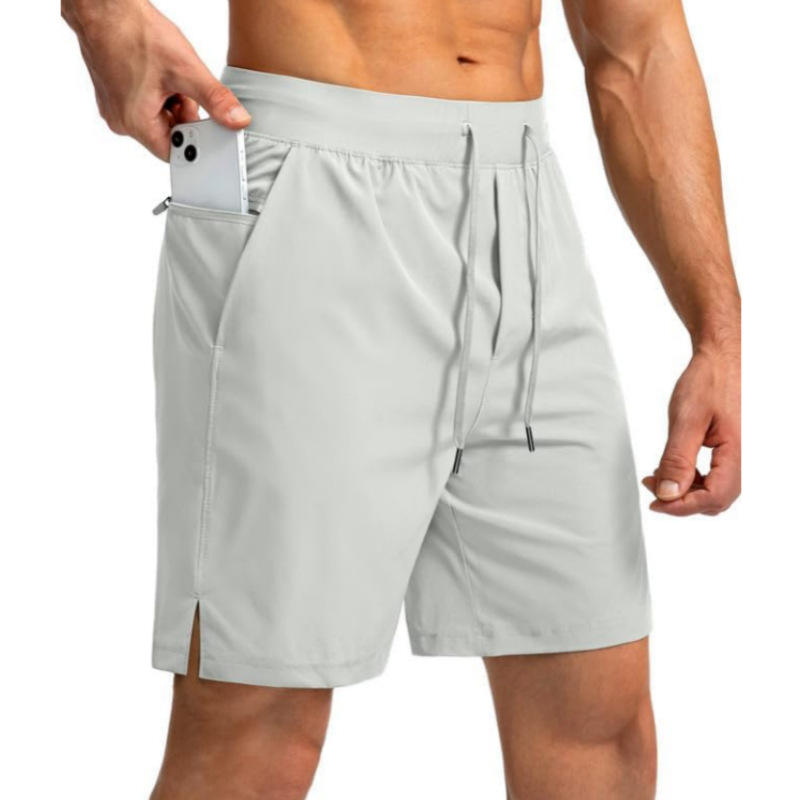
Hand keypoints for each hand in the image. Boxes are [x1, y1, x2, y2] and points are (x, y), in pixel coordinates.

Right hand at [63, 0, 250, 158]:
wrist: (103, 6)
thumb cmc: (133, 32)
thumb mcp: (186, 70)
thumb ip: (215, 100)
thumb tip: (237, 120)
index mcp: (136, 123)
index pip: (175, 152)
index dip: (195, 142)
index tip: (208, 127)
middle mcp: (122, 121)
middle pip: (168, 134)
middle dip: (184, 114)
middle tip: (185, 90)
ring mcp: (116, 107)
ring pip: (159, 117)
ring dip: (173, 101)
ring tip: (169, 76)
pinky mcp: (115, 94)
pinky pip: (146, 104)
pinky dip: (160, 92)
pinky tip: (158, 72)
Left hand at [642, 344, 740, 515]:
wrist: (719, 360)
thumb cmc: (708, 382)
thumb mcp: (686, 420)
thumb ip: (677, 459)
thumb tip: (669, 493)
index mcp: (736, 451)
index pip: (715, 497)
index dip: (683, 506)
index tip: (656, 502)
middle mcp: (741, 458)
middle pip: (715, 499)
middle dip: (682, 501)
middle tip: (653, 488)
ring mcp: (736, 455)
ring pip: (714, 491)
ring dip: (686, 491)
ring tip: (659, 477)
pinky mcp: (728, 450)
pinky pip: (713, 477)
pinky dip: (691, 479)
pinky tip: (672, 470)